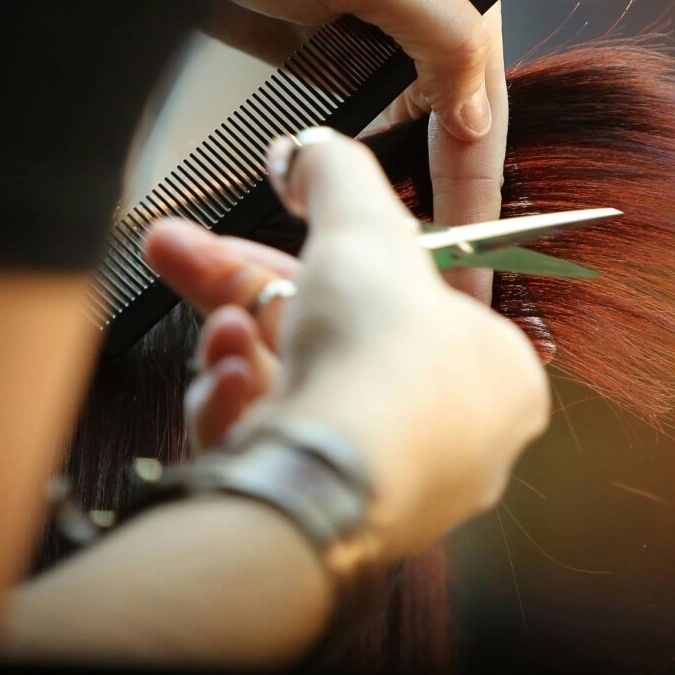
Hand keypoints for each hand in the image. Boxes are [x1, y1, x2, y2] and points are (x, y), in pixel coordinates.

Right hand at [143, 129, 547, 561]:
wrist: (334, 477)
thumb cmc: (382, 363)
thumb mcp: (363, 228)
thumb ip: (336, 175)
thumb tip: (306, 150)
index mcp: (496, 371)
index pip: (398, 300)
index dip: (316, 257)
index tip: (260, 234)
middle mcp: (455, 438)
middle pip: (334, 343)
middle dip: (245, 293)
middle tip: (178, 253)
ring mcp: (392, 487)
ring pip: (302, 400)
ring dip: (243, 353)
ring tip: (217, 330)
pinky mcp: (327, 524)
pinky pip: (281, 456)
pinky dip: (244, 415)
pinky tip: (224, 390)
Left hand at [205, 0, 507, 301]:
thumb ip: (441, 32)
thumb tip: (480, 119)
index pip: (482, 107)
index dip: (477, 186)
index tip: (472, 254)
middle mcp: (425, 22)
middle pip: (455, 131)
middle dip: (452, 203)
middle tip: (452, 280)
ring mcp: (377, 45)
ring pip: (415, 138)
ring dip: (413, 194)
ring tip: (417, 259)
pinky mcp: (331, 62)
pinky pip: (365, 131)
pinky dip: (368, 173)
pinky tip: (368, 212)